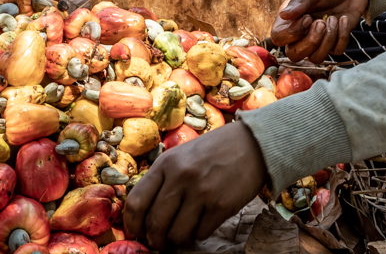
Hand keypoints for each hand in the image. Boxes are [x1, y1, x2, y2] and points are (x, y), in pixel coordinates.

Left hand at [122, 122, 265, 248]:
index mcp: (166, 163)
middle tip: (159, 242)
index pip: (137, 202)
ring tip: (181, 233)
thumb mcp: (181, 155)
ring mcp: (201, 193)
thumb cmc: (214, 151)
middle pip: (155, 224)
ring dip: (176, 240)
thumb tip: (145, 214)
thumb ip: (163, 179)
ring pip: (176, 234)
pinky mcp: (221, 206)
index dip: (132, 224)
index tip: (136, 231)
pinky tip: (203, 222)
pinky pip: (200, 234)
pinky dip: (198, 234)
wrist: (253, 144)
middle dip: (155, 239)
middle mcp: (181, 177)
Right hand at [269, 0, 367, 63]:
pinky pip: (336, 51)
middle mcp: (300, 31)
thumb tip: (283, 15)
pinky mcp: (335, 41)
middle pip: (295, 55)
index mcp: (289, 17)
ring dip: (328, 40)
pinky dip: (343, 36)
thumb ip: (299, 1)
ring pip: (316, 58)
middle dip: (311, 42)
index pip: (278, 38)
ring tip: (333, 18)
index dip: (292, 33)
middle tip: (322, 22)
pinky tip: (344, 19)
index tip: (308, 17)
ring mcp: (318, 38)